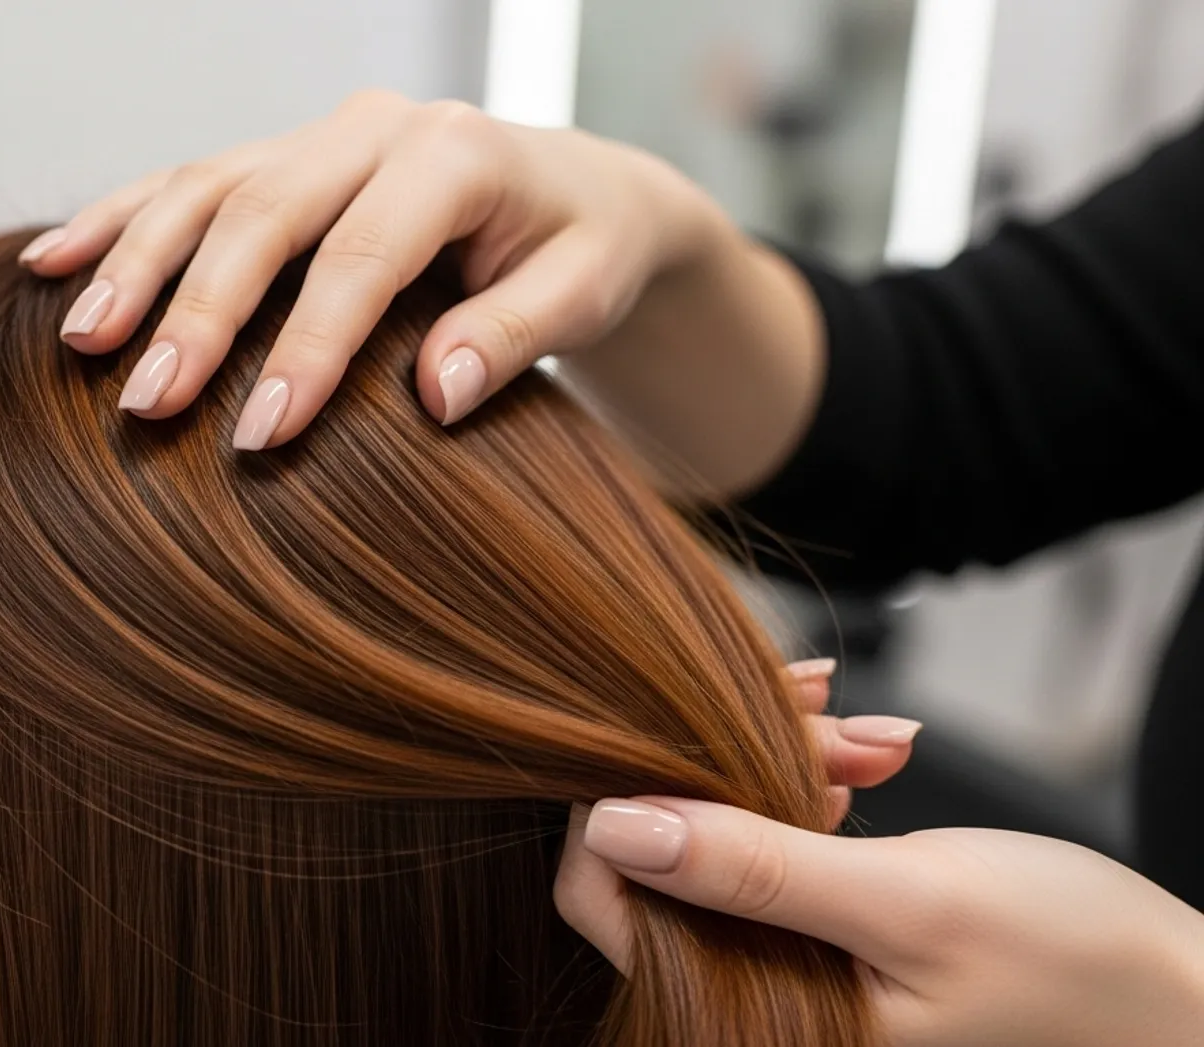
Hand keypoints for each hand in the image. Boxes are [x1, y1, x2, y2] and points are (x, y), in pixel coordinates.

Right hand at [18, 90, 731, 447]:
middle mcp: (374, 128)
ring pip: (205, 187)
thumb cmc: (583, 249)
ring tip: (82, 342)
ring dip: (135, 264)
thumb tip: (435, 395)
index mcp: (455, 153)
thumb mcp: (584, 292)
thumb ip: (515, 335)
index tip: (258, 437)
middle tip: (147, 405)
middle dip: (197, 312)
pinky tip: (55, 264)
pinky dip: (118, 221)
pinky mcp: (281, 154)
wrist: (576, 189)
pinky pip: (185, 181)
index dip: (305, 348)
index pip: (361, 257)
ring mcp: (319, 136)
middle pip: (262, 214)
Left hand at [555, 718, 1203, 1045]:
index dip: (628, 804)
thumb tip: (618, 827)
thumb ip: (758, 870)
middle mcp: (744, 997)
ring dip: (783, 758)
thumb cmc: (1071, 965)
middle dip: (733, 759)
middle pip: (661, 847)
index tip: (696, 733)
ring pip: (719, 825)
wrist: (1173, 989)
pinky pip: (770, 835)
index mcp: (745, 1018)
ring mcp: (779, 961)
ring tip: (874, 743)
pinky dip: (810, 780)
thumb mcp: (909, 904)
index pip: (604, 900)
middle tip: (826, 717)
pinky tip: (869, 759)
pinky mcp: (815, 929)